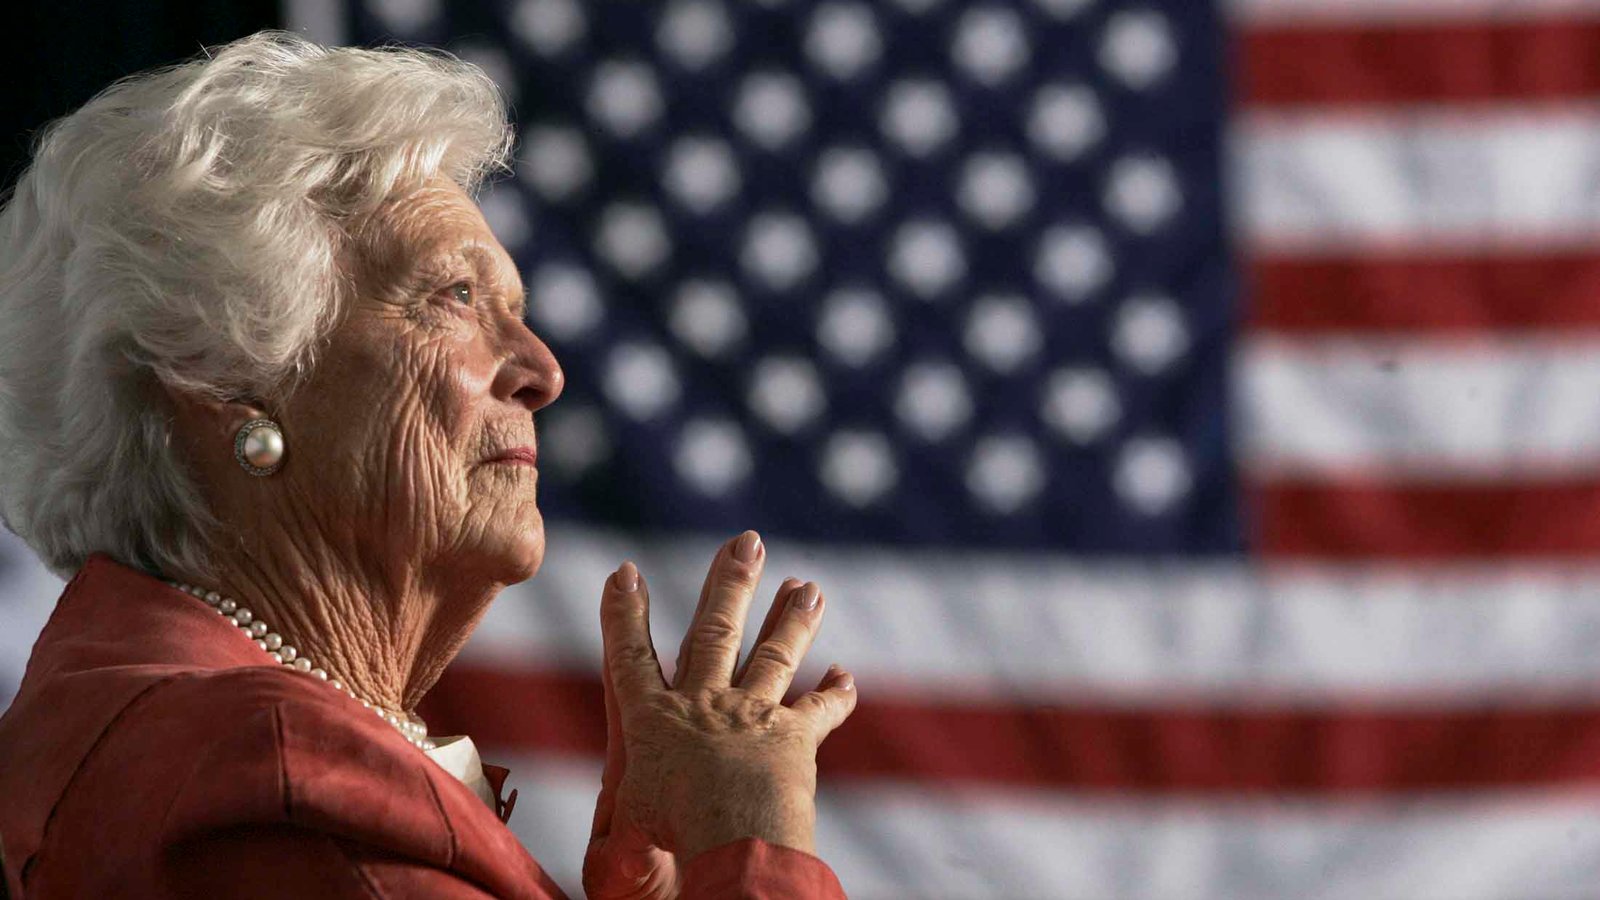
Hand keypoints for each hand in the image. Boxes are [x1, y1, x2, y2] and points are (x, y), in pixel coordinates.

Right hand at [582, 531, 857, 899]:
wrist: (734, 841)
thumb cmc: (670, 847)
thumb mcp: (625, 842)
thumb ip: (617, 838)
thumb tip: (599, 868)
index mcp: (651, 723)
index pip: (629, 659)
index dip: (623, 615)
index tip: (626, 571)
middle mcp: (701, 706)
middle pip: (712, 632)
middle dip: (730, 583)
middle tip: (747, 541)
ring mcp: (750, 715)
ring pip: (773, 654)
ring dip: (792, 618)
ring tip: (808, 586)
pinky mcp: (793, 737)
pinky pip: (820, 712)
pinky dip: (835, 697)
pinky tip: (846, 678)